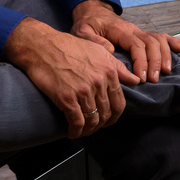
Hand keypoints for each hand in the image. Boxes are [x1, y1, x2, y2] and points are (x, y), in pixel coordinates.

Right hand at [4, 16, 137, 137]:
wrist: (43, 46)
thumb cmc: (69, 47)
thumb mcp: (99, 51)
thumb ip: (118, 67)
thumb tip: (136, 80)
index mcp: (109, 71)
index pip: (119, 103)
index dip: (114, 116)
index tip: (107, 120)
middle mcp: (99, 82)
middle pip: (106, 114)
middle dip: (100, 124)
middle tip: (93, 127)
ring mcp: (83, 90)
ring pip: (92, 120)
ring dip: (88, 130)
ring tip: (82, 131)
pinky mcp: (67, 98)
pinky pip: (77, 122)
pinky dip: (75, 131)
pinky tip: (72, 132)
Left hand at [73, 0, 179, 83]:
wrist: (92, 13)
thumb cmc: (87, 24)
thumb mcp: (82, 31)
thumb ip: (94, 41)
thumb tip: (111, 50)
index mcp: (120, 30)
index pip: (136, 45)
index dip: (141, 61)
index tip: (141, 77)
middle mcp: (133, 29)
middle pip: (151, 43)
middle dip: (155, 61)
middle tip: (154, 79)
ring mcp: (139, 31)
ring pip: (158, 40)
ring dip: (164, 55)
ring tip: (165, 71)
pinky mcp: (142, 34)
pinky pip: (161, 36)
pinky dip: (172, 42)